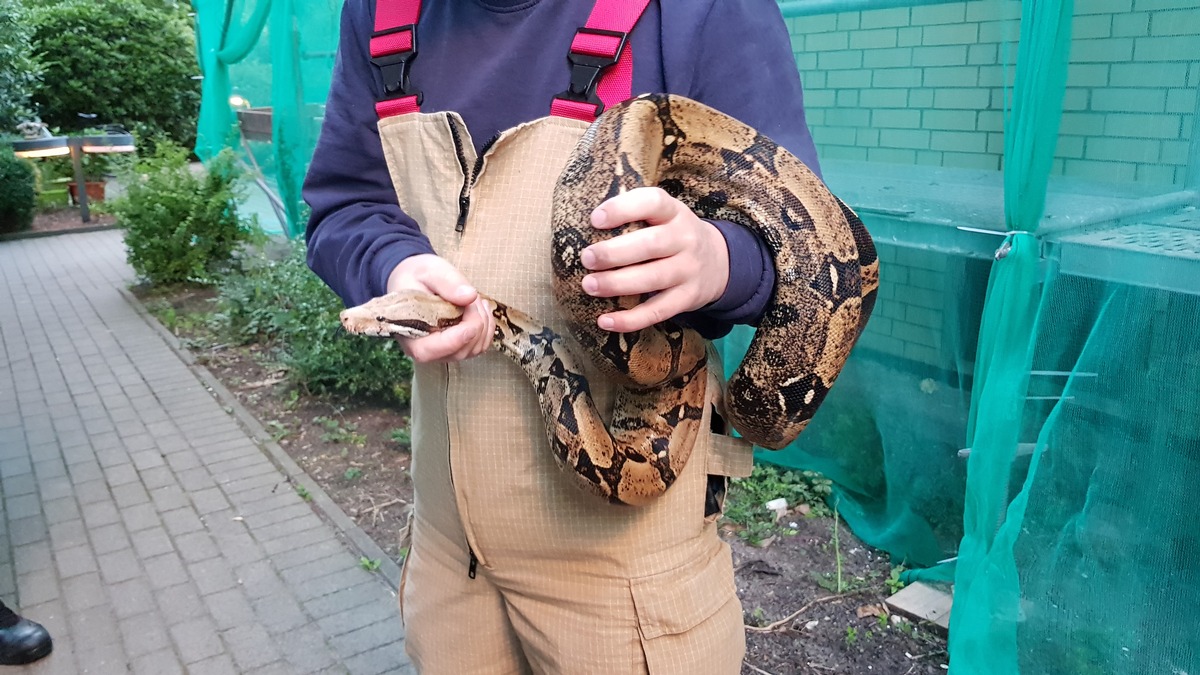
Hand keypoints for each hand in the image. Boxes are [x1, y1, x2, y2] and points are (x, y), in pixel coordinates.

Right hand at [385, 254, 494, 362]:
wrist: (413, 280)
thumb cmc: (416, 276)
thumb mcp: (428, 271)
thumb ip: (447, 282)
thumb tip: (470, 296)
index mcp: (408, 331)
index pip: (429, 350)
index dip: (455, 340)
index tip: (472, 321)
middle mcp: (424, 348)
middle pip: (458, 351)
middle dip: (475, 324)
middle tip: (473, 297)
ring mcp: (442, 350)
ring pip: (473, 349)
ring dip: (483, 324)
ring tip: (476, 300)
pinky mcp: (455, 347)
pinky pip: (479, 346)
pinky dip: (486, 328)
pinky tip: (481, 309)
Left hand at [580, 187, 729, 331]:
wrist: (719, 263)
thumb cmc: (673, 236)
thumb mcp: (664, 217)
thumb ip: (635, 215)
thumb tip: (584, 226)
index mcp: (675, 212)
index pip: (653, 202)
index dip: (623, 209)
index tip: (595, 219)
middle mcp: (686, 239)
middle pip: (651, 244)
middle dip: (614, 252)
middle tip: (586, 258)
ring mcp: (689, 270)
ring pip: (653, 279)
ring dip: (617, 284)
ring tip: (589, 285)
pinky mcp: (687, 298)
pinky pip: (657, 312)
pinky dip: (630, 320)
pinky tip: (605, 321)